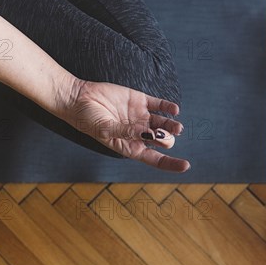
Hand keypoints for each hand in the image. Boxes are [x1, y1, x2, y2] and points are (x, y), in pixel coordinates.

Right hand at [57, 78, 189, 172]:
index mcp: (131, 146)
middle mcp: (139, 133)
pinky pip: (160, 105)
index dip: (171, 163)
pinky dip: (169, 108)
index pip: (155, 159)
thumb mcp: (106, 129)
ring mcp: (142, 116)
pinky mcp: (141, 100)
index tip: (186, 166)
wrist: (79, 98)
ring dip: (172, 126)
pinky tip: (174, 110)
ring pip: (164, 123)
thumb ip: (127, 132)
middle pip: (163, 141)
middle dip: (166, 140)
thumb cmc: (88, 120)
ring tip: (177, 127)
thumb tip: (149, 135)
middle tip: (161, 136)